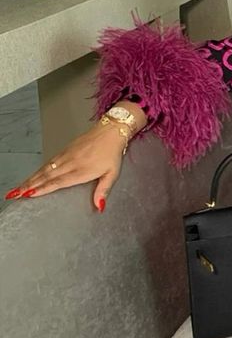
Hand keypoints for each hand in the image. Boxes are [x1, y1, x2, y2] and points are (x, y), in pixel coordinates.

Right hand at [5, 121, 128, 211]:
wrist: (110, 131)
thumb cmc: (111, 153)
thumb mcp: (112, 174)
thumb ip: (103, 190)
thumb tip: (100, 206)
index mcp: (82, 170)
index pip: (58, 182)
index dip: (43, 188)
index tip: (29, 194)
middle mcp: (70, 163)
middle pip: (46, 176)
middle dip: (28, 186)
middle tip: (14, 194)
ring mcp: (65, 156)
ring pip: (44, 169)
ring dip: (29, 179)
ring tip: (17, 189)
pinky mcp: (64, 151)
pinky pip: (48, 162)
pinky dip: (37, 171)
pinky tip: (32, 176)